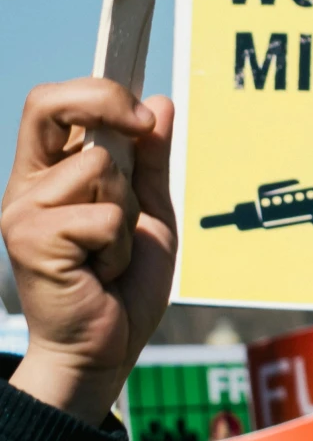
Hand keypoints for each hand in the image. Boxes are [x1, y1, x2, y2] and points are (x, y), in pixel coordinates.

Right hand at [1, 79, 176, 423]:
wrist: (103, 351)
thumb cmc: (121, 286)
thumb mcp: (149, 213)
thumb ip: (151, 161)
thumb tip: (160, 102)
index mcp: (49, 173)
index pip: (51, 103)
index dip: (96, 88)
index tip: (143, 111)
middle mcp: (28, 187)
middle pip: (51, 104)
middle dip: (106, 103)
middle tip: (141, 126)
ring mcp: (25, 212)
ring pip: (101, 166)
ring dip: (127, 211)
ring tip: (111, 251)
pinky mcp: (33, 241)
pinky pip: (106, 216)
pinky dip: (121, 246)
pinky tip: (103, 271)